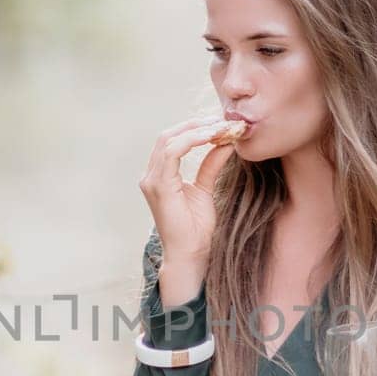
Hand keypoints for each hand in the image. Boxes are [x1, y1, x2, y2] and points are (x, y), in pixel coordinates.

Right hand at [138, 114, 238, 269]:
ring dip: (195, 130)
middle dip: (195, 124)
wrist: (191, 254)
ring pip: (168, 140)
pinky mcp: (158, 186)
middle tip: (221, 121)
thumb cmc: (197, 229)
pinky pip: (172, 153)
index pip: (172, 141)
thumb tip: (225, 142)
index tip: (219, 124)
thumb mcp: (206, 189)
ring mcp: (151, 181)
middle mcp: (151, 176)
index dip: (194, 128)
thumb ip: (211, 164)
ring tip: (219, 127)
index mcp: (160, 176)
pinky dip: (191, 141)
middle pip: (167, 135)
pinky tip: (211, 138)